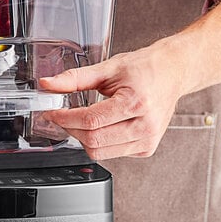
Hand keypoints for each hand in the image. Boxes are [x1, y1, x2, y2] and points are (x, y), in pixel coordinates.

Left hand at [39, 41, 185, 158]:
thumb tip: (48, 84)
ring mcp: (147, 140)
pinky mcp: (146, 149)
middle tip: (63, 116)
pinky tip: (101, 127)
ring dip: (82, 138)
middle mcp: (145, 126)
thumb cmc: (144, 68)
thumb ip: (74, 78)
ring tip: (81, 120)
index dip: (65, 118)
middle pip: (94, 140)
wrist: (173, 73)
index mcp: (136, 103)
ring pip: (100, 152)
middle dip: (71, 128)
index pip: (91, 121)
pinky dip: (98, 143)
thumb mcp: (107, 68)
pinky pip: (111, 154)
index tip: (52, 112)